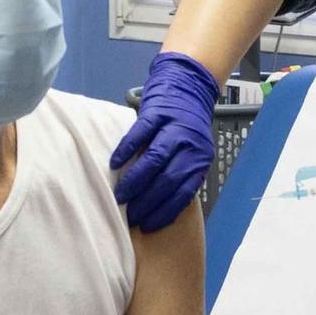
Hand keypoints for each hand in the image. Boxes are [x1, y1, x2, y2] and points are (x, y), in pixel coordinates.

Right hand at [112, 52, 219, 230]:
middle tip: (130, 216)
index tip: (147, 225)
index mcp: (200, 160)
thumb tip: (162, 209)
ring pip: (154, 160)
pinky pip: (140, 134)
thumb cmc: (185, 129)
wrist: (187, 88)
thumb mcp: (192, 154)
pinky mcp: (157, 113)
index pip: (183, 193)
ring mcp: (173, 128)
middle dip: (147, 202)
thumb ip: (182, 175)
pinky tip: (115, 164)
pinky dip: (126, 150)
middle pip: (168, 180)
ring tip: (120, 197)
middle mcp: (190, 145)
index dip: (164, 211)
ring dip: (135, 182)